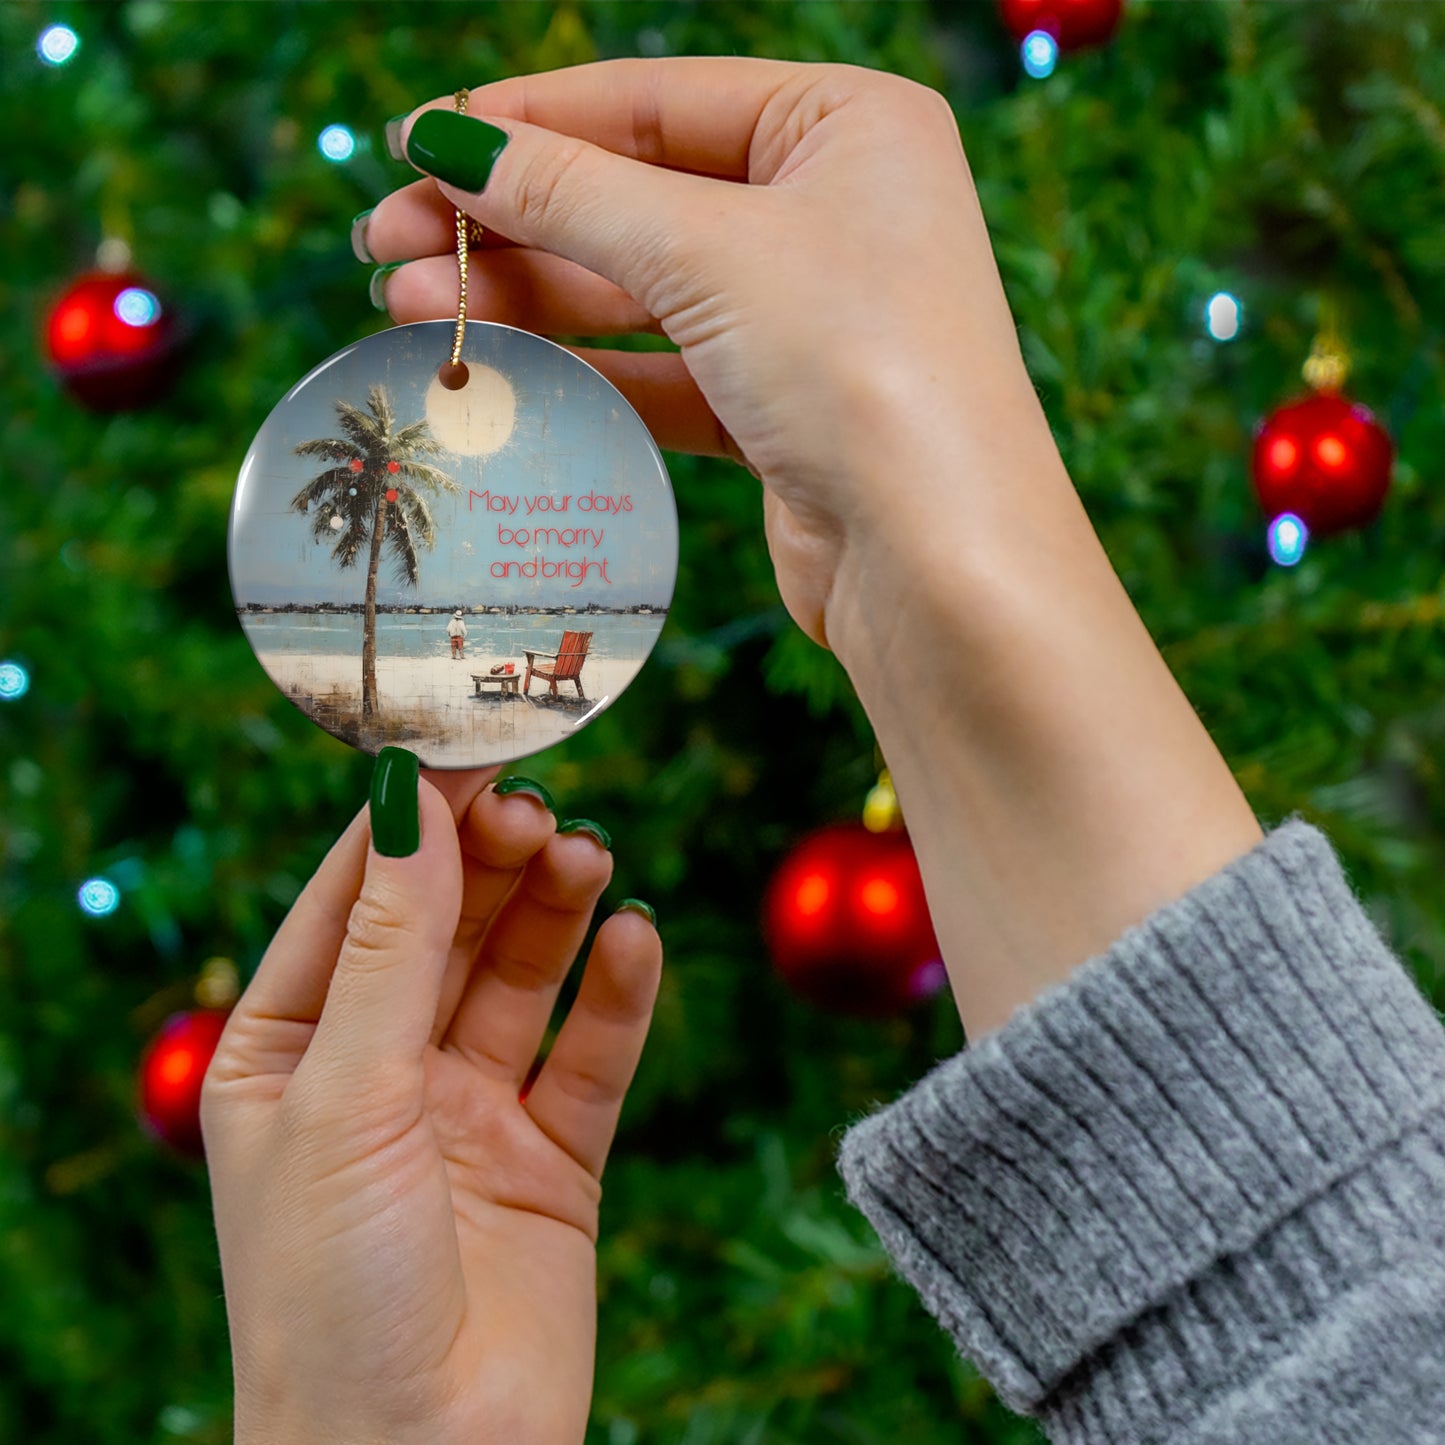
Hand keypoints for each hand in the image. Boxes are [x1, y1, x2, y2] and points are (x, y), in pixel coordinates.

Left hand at [202, 763, 661, 1444]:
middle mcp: (380, 1072)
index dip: (410, 824)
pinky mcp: (552, 1159)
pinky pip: (591, 1055)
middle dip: (491, 863)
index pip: (353, 902)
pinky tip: (636, 939)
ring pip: (522, 978)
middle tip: (542, 806)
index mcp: (290, 1052)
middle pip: (447, 928)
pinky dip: (617, 994)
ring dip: (556, 911)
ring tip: (589, 857)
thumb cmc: (330, 1294)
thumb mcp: (345, 1095)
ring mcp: (469, 1113)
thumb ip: (391, 946)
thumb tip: (410, 800)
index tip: (468, 747)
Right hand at [360, 57, 1053, 657]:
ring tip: (407, 306)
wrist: (939, 561)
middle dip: (508, 220)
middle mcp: (834, 210)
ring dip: (526, 297)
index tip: (415, 143)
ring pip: (640, 290)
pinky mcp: (782, 409)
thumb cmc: (860, 368)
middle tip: (385, 242)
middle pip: (637, 196)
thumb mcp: (708, 252)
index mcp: (847, 125)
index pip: (655, 101)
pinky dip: (581, 370)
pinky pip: (662, 371)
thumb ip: (572, 193)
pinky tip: (493, 368)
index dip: (527, 121)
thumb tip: (449, 142)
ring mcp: (809, 315)